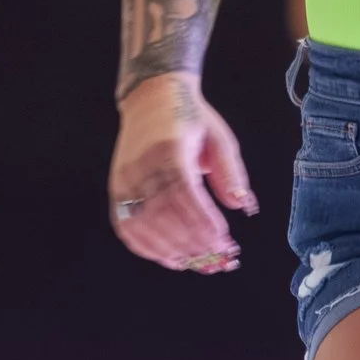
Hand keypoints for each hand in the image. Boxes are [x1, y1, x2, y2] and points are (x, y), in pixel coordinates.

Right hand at [109, 75, 254, 275]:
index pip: (184, 193)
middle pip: (163, 214)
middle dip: (192, 241)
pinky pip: (126, 227)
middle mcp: (142, 166)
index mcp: (169, 149)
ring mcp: (125, 179)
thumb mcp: (219, 138)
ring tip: (197, 261)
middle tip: (217, 257)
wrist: (151, 97)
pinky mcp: (117, 189)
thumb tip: (242, 205)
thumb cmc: (189, 117)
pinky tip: (170, 258)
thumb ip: (231, 173)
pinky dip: (147, 248)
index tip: (224, 239)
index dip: (203, 221)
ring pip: (144, 225)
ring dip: (172, 249)